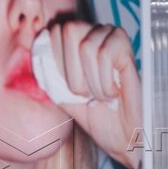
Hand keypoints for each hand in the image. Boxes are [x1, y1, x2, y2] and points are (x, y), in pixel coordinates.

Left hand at [47, 21, 141, 168]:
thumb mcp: (64, 98)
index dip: (58, 63)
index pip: (55, 31)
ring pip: (87, 46)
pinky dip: (106, 82)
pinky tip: (115, 92)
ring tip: (103, 95)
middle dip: (73, 72)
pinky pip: (106, 54)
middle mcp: (95, 35)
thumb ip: (50, 75)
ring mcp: (113, 40)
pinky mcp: (128, 51)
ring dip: (92, 82)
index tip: (73, 89)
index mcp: (77, 42)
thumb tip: (39, 52)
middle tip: (88, 93)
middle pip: (70, 30)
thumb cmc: (99, 119)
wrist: (125, 138)